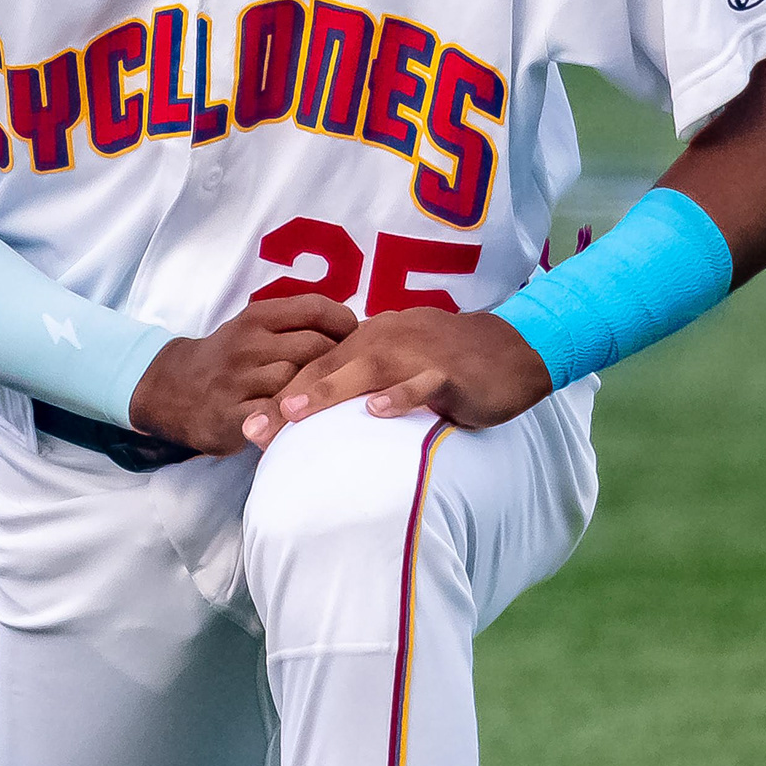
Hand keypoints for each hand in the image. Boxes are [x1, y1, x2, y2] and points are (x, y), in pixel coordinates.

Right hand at [127, 296, 357, 456]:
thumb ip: (293, 325)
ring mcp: (239, 380)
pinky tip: (310, 422)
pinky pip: (276, 416)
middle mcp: (248, 343)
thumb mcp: (253, 329)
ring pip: (300, 381)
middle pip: (315, 346)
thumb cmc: (229, 359)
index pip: (314, 308)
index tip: (358, 338)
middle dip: (341, 361)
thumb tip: (352, 328)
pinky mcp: (232, 414)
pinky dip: (297, 419)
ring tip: (339, 399)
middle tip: (355, 374)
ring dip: (323, 392)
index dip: (345, 322)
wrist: (172, 391)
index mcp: (257, 317)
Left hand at [242, 309, 552, 450]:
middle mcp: (387, 338)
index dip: (282, 395)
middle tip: (256, 427)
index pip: (317, 366)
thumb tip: (323, 418)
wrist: (514, 349)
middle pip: (329, 367)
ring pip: (367, 369)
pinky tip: (378, 412)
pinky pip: (422, 381)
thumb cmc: (452, 363)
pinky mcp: (450, 370)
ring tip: (296, 413)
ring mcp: (418, 353)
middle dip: (289, 397)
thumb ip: (364, 383)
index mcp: (370, 338)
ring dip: (329, 390)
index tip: (252, 427)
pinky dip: (400, 395)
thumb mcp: (401, 366)